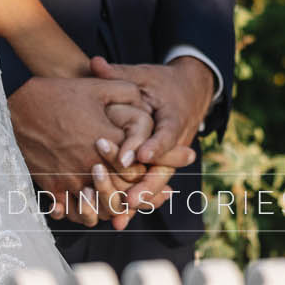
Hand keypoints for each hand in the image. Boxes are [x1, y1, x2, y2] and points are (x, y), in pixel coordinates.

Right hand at [6, 76, 143, 226]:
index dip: (146, 170)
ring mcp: (70, 179)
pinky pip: (73, 212)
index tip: (143, 167)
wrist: (16, 107)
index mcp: (105, 141)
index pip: (137, 169)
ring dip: (109, 206)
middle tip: (142, 192)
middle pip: (121, 195)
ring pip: (99, 210)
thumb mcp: (96, 87)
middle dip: (133, 194)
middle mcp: (89, 165)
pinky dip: (83, 212)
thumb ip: (127, 92)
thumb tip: (146, 102)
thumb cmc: (58, 95)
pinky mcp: (52, 187)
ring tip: (115, 199)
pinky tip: (88, 203)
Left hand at [88, 57, 213, 227]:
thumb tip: (94, 63)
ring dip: (140, 200)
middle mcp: (175, 143)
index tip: (139, 156)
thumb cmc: (161, 83)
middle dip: (146, 185)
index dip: (154, 147)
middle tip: (129, 198)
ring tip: (120, 214)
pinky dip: (135, 203)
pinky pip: (149, 187)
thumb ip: (119, 74)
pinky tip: (118, 220)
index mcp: (173, 118)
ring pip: (157, 184)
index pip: (165, 135)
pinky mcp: (160, 167)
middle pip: (163, 169)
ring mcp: (169, 158)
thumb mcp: (143, 75)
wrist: (190, 92)